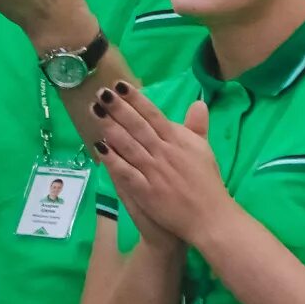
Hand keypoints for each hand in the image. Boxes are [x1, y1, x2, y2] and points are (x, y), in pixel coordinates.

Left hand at [94, 84, 226, 249]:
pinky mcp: (146, 191)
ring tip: (95, 111)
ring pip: (128, 145)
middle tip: (100, 93)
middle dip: (118, 108)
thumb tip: (198, 102)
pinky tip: (99, 147)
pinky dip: (113, 159)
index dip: (136, 100)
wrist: (210, 218)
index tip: (120, 85)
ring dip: (110, 127)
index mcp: (179, 141)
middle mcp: (165, 152)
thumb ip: (196, 127)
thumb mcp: (203, 151)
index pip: (154, 115)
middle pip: (137, 126)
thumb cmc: (206, 182)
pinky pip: (126, 171)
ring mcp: (154, 171)